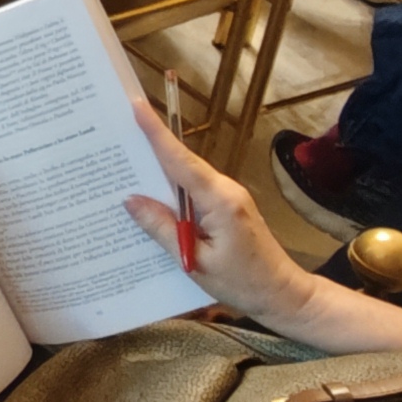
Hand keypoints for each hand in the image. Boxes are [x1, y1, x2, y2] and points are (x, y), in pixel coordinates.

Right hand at [117, 110, 314, 332]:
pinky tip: (152, 201)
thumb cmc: (243, 283)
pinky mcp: (227, 207)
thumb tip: (131, 200)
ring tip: (125, 168)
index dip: (156, 133)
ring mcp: (228, 197)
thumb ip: (162, 228)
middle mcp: (226, 190)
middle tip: (118, 135)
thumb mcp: (194, 261)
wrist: (283, 294)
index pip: (180, 160)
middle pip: (182, 163)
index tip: (137, 106)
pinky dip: (172, 192)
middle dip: (150, 148)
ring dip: (159, 173)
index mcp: (219, 199)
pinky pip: (194, 192)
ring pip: (187, 178)